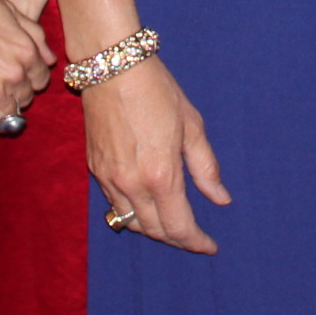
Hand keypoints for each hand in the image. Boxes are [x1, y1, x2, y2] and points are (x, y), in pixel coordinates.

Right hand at [0, 0, 50, 142]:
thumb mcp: (8, 11)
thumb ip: (33, 35)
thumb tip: (50, 58)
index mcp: (27, 51)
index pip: (41, 79)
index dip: (29, 79)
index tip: (15, 78)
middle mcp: (15, 74)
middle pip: (25, 98)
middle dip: (14, 94)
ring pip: (9, 115)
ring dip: (0, 110)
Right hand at [85, 57, 228, 252]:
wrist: (113, 67)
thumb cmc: (157, 91)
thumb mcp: (192, 126)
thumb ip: (206, 168)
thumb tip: (221, 199)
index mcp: (161, 175)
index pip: (179, 227)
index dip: (196, 242)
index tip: (209, 246)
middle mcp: (132, 184)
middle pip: (155, 231)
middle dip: (177, 238)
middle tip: (194, 235)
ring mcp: (109, 179)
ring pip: (131, 223)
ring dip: (153, 229)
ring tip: (172, 223)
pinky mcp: (94, 170)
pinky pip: (114, 205)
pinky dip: (132, 213)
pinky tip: (146, 204)